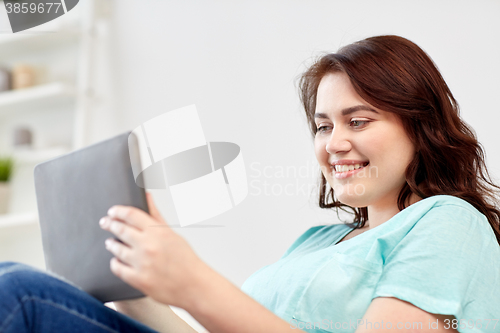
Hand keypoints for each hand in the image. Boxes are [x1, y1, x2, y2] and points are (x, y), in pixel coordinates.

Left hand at [99, 192, 206, 308]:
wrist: (193, 285)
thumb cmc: (185, 259)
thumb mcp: (172, 234)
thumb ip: (156, 215)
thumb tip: (147, 196)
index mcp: (157, 232)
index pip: (130, 214)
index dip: (118, 211)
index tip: (112, 211)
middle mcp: (148, 246)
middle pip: (120, 229)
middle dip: (109, 224)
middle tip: (105, 223)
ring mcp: (141, 263)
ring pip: (116, 249)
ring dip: (111, 244)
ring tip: (110, 242)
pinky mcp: (138, 280)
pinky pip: (117, 268)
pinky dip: (114, 262)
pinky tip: (116, 260)